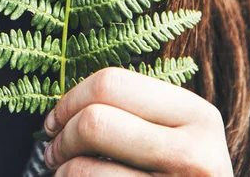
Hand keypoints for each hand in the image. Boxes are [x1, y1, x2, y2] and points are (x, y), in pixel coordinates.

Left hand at [42, 67, 233, 175]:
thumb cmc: (178, 172)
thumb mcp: (174, 134)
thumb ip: (135, 111)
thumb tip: (66, 104)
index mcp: (196, 114)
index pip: (113, 83)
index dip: (72, 97)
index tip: (56, 116)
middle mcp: (195, 153)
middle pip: (95, 120)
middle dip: (63, 132)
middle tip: (52, 144)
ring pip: (86, 166)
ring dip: (62, 166)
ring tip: (60, 167)